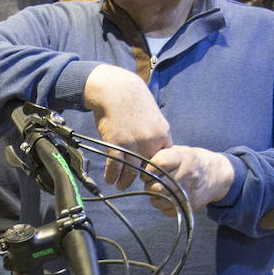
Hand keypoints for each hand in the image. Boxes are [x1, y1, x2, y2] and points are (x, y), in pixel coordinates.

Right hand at [82, 65, 171, 185]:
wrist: (115, 89)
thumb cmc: (133, 100)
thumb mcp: (153, 115)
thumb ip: (156, 133)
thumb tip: (157, 147)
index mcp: (162, 134)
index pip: (164, 160)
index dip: (156, 170)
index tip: (150, 174)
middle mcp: (150, 141)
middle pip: (149, 169)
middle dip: (142, 179)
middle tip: (136, 183)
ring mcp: (133, 143)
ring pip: (131, 172)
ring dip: (125, 182)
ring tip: (121, 185)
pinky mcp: (116, 144)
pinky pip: (115, 167)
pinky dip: (112, 175)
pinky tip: (110, 179)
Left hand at [144, 145, 234, 214]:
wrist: (216, 174)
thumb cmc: (191, 161)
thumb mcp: (179, 151)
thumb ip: (160, 156)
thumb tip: (140, 167)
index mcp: (183, 157)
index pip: (157, 165)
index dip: (148, 170)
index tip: (148, 171)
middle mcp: (188, 175)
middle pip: (156, 186)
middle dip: (150, 184)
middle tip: (153, 181)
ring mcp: (189, 191)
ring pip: (159, 200)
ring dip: (155, 196)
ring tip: (161, 189)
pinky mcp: (190, 205)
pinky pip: (166, 210)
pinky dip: (163, 205)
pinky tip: (169, 196)